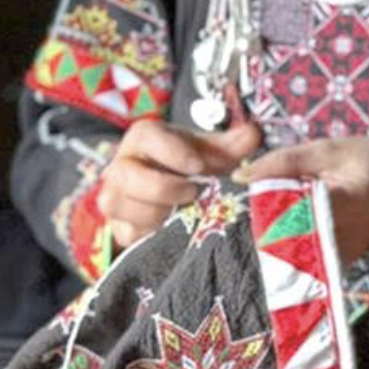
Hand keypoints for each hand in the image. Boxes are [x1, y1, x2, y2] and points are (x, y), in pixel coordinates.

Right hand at [101, 118, 261, 250]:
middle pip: (125, 176)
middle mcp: (121, 166)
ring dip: (158, 213)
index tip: (198, 166)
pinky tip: (174, 229)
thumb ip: (233, 144)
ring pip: (121, 207)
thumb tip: (253, 134)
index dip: (172, 152)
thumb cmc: (193, 165)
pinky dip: (153, 234)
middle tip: (194, 193)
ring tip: (185, 212)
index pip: (145, 136)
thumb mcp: (213, 152)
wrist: (174, 193)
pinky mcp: (119, 228)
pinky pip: (128, 234)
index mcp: (144, 139)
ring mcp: (115, 198)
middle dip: (162, 188)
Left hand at [244, 137, 368, 264]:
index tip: (242, 210)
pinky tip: (281, 233)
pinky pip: (303, 262)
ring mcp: (342, 256)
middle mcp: (345, 237)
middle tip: (242, 220)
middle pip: (289, 243)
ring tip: (261, 225)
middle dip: (261, 232)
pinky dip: (287, 249)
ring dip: (271, 242)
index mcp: (346, 202)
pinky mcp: (338, 264)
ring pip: (293, 258)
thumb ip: (284, 162)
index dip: (265, 215)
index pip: (296, 216)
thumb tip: (240, 177)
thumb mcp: (329, 151)